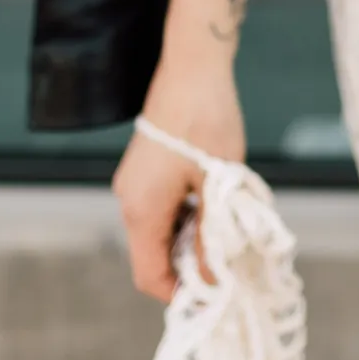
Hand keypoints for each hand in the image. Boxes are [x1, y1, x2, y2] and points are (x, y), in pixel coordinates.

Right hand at [114, 63, 245, 301]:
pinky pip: (160, 209)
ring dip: (191, 237)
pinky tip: (214, 201)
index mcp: (141, 209)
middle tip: (229, 257)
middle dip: (190, 264)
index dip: (181, 292)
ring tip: (227, 226)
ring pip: (159, 232)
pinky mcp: (143, 169)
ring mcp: (134, 183)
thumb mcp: (219, 184)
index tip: (216, 291)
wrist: (193, 67)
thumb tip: (213, 280)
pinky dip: (185, 216)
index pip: (149, 275)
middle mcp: (129, 200)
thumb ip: (213, 236)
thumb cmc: (208, 121)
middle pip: (153, 255)